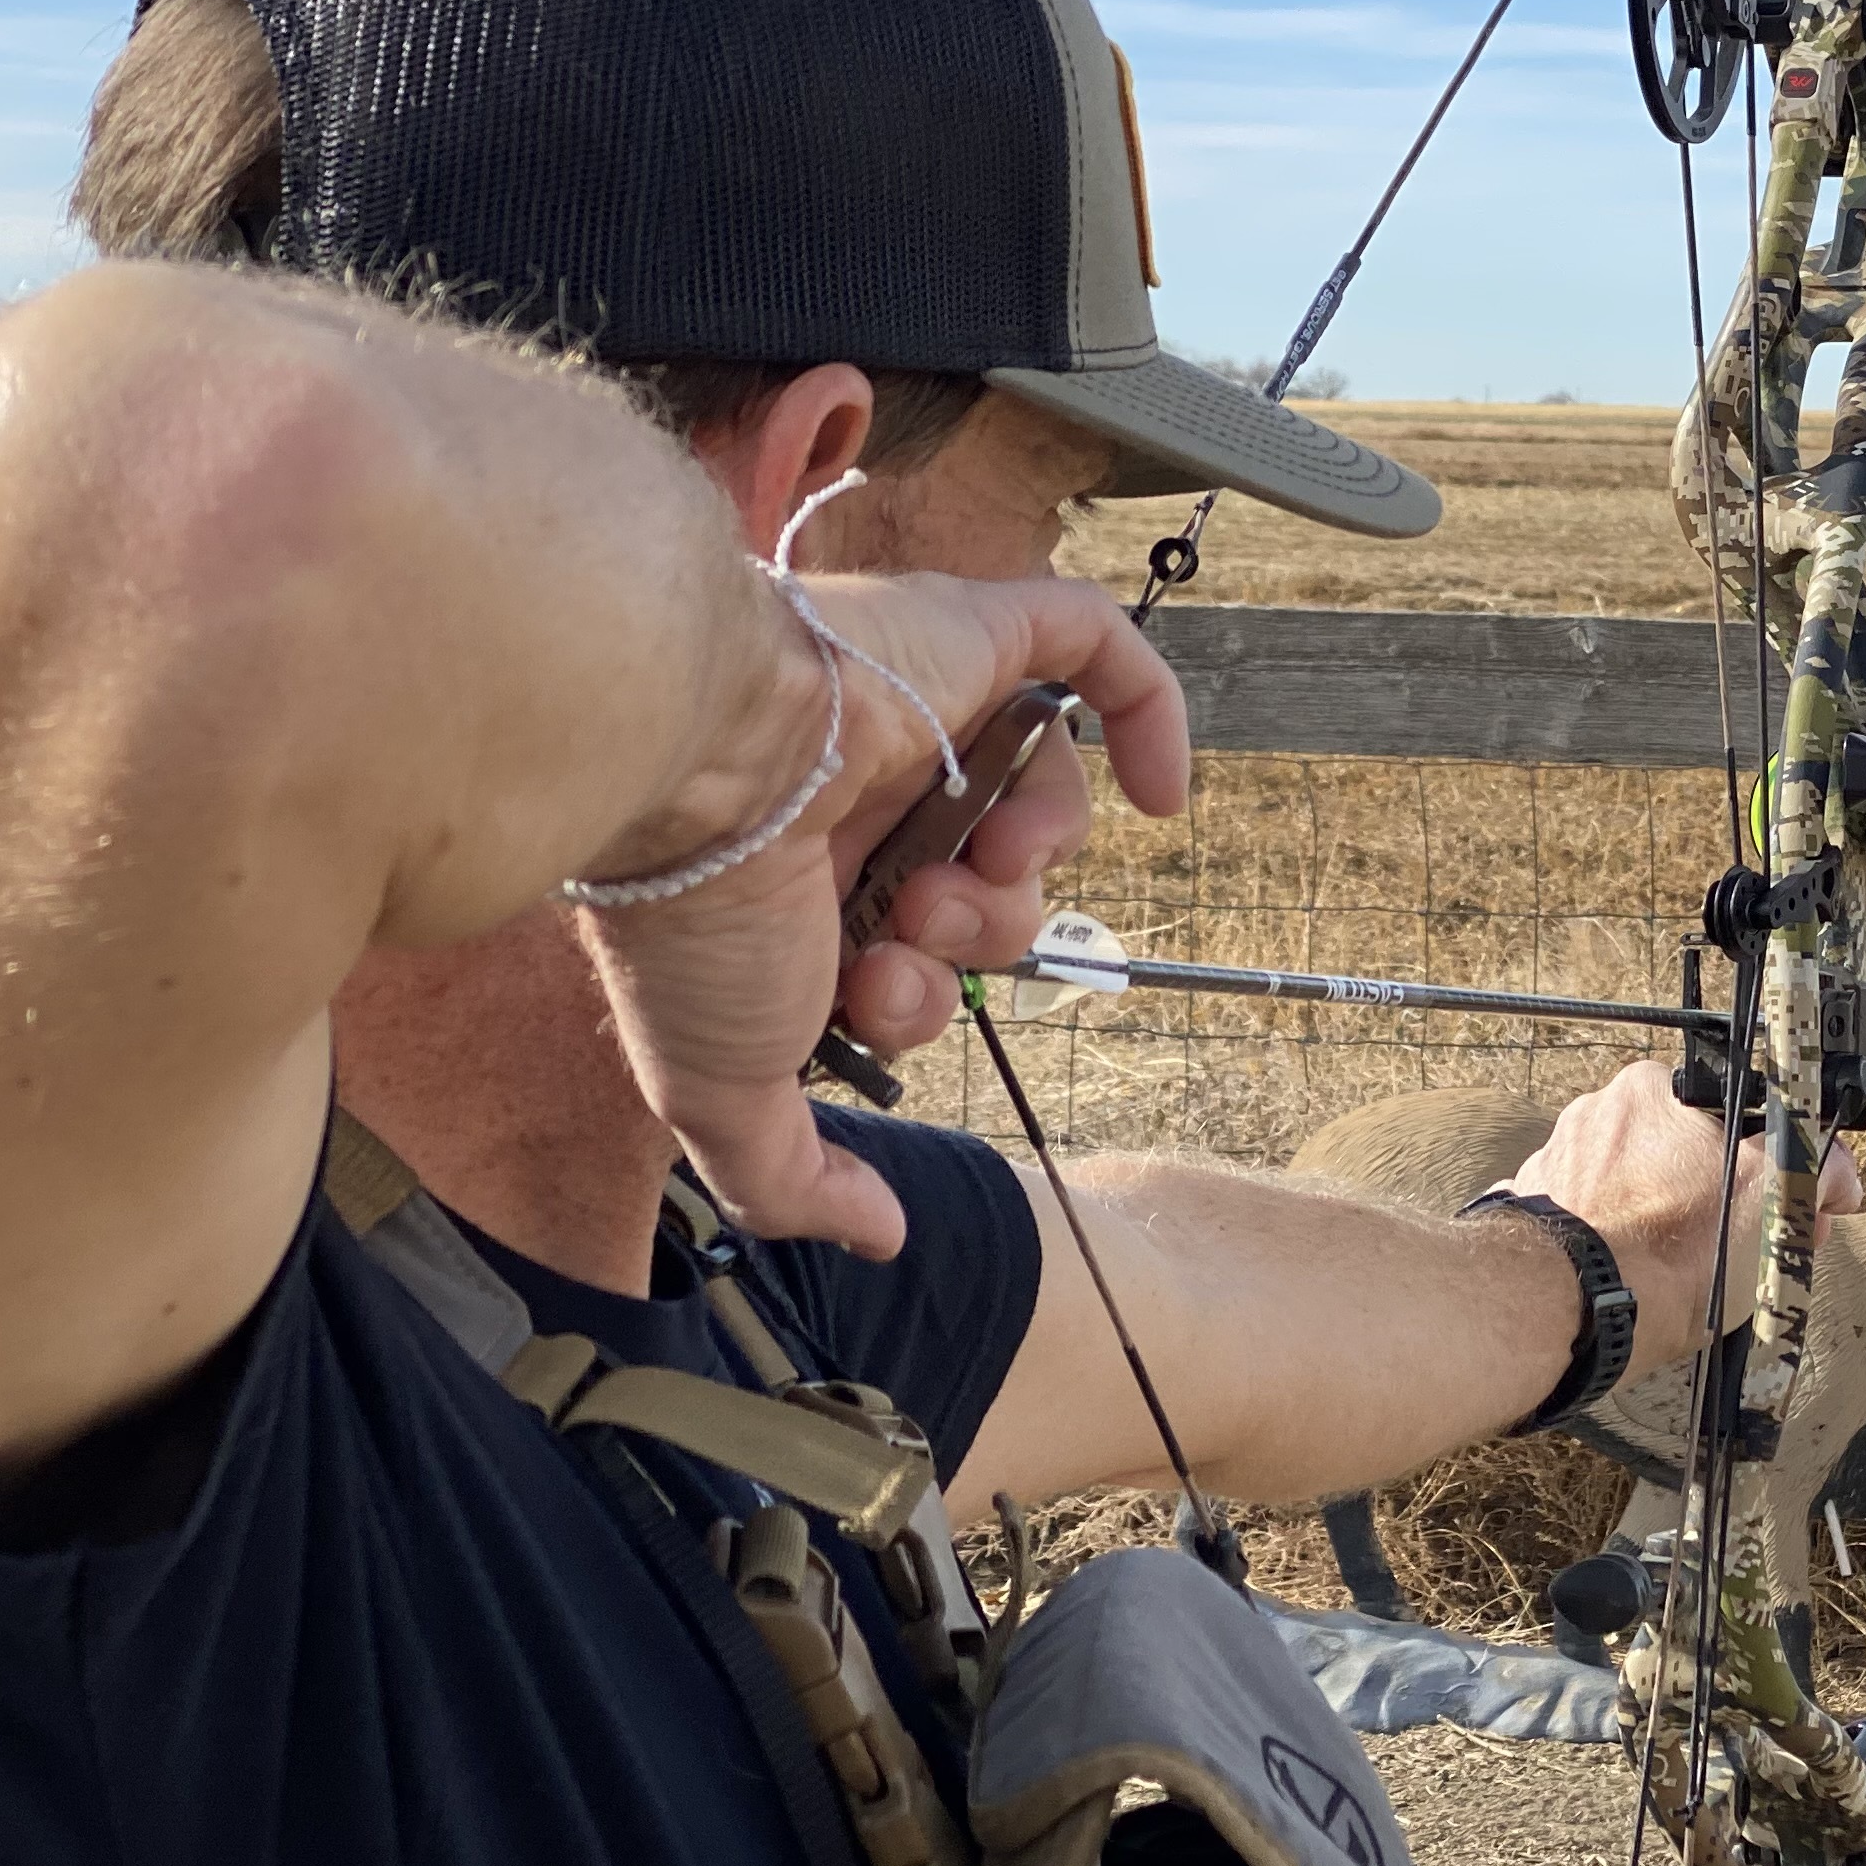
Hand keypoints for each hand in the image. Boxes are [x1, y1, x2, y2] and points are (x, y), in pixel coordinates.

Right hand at [576, 570, 1187, 1255]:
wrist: (695, 772)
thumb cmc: (694, 922)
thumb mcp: (721, 1095)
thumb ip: (791, 1180)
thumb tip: (874, 1235)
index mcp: (794, 880)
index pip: (909, 951)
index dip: (920, 998)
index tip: (876, 1001)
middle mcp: (859, 793)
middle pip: (983, 891)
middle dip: (971, 942)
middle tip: (918, 929)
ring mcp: (918, 707)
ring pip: (1038, 804)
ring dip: (1029, 867)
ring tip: (971, 865)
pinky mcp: (968, 629)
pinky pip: (1098, 651)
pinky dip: (1152, 721)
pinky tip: (1170, 797)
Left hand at [1507, 1060, 1865, 1363]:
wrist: (1574, 1310)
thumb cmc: (1674, 1254)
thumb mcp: (1775, 1201)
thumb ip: (1817, 1168)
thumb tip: (1837, 1173)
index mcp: (1654, 1090)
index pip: (1726, 1113)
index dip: (1759, 1164)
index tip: (1769, 1208)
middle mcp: (1597, 1112)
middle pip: (1675, 1151)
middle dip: (1707, 1196)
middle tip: (1728, 1250)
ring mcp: (1557, 1160)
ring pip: (1630, 1186)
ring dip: (1657, 1219)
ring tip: (1675, 1273)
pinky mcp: (1532, 1209)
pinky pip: (1588, 1218)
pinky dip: (1611, 1242)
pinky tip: (1630, 1276)